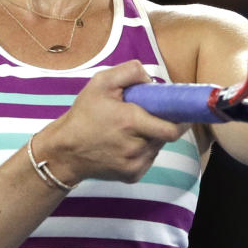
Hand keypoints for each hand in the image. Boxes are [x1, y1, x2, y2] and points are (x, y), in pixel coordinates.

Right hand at [33, 61, 187, 184]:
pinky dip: (143, 149)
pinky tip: (126, 143)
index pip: (173, 128)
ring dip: (152, 136)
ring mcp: (135, 165)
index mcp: (131, 122)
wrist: (65, 152)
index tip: (180, 109)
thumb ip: (130, 72)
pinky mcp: (132, 176)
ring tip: (131, 129)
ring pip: (158, 146)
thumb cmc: (84, 115)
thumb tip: (152, 81)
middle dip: (163, 123)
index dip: (181, 118)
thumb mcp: (100, 83)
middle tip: (150, 115)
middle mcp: (136, 147)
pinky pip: (148, 159)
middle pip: (167, 135)